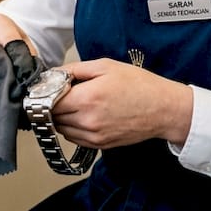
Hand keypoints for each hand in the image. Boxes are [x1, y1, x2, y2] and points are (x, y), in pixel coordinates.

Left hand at [52, 59, 193, 149]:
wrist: (163, 109)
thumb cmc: (140, 85)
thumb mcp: (106, 66)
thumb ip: (75, 69)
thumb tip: (54, 74)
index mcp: (87, 98)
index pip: (49, 101)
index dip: (46, 93)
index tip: (49, 87)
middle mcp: (87, 120)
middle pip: (53, 116)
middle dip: (53, 104)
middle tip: (62, 93)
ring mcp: (94, 135)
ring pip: (61, 129)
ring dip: (61, 118)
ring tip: (75, 104)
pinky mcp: (100, 145)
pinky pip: (74, 138)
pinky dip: (72, 128)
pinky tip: (83, 116)